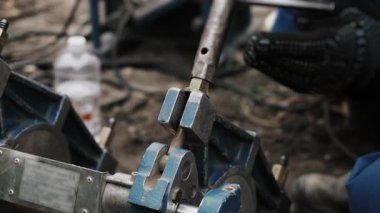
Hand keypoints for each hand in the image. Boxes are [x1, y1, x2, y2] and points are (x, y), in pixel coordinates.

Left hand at [244, 8, 379, 97]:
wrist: (366, 62)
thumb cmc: (347, 33)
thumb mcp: (339, 19)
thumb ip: (318, 19)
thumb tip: (298, 20)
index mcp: (333, 44)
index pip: (301, 45)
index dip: (277, 43)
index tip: (258, 39)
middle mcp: (327, 65)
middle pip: (292, 61)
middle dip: (267, 55)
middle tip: (249, 47)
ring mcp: (321, 80)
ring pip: (289, 75)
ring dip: (266, 66)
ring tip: (249, 56)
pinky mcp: (316, 89)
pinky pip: (292, 82)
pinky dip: (275, 74)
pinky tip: (262, 65)